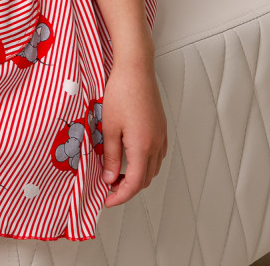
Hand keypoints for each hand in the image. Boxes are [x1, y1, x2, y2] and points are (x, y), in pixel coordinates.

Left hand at [100, 57, 166, 207]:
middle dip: (128, 188)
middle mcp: (156, 145)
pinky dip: (145, 163)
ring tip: (117, 173)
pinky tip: (131, 156)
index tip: (107, 200)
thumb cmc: (121, 93)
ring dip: (137, 176)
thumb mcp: (110, 127)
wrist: (136, 69)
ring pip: (153, 168)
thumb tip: (110, 178)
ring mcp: (162, 136)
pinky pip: (157, 155)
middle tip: (108, 187)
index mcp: (143, 147)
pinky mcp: (162, 127)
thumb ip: (112, 156)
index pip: (135, 184)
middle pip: (146, 179)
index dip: (120, 196)